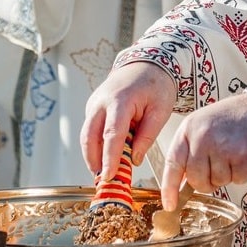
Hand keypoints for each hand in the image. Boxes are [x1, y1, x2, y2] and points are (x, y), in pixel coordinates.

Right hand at [81, 62, 177, 189]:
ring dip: (92, 156)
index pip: (112, 134)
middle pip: (90, 137)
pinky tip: (105, 159)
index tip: (109, 177)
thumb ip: (147, 136)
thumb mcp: (160, 111)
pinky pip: (90, 130)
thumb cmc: (156, 86)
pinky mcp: (93, 108)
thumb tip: (134, 160)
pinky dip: (95, 146)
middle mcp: (101, 102)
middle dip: (94, 161)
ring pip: (86, 136)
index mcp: (121, 101)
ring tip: (104, 174)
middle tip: (103, 182)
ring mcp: (94, 104)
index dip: (109, 158)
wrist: (146, 65)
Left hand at [159, 92, 246, 208]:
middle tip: (215, 167)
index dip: (170, 188)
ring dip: (225, 175)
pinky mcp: (243, 157)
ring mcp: (223, 148)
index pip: (173, 164)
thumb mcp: (198, 126)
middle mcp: (203, 139)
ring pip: (218, 182)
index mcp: (188, 130)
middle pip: (196, 180)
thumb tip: (180, 184)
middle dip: (205, 182)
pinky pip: (237, 180)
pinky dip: (241, 174)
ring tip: (231, 154)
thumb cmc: (226, 120)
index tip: (169, 205)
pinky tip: (242, 156)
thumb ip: (187, 152)